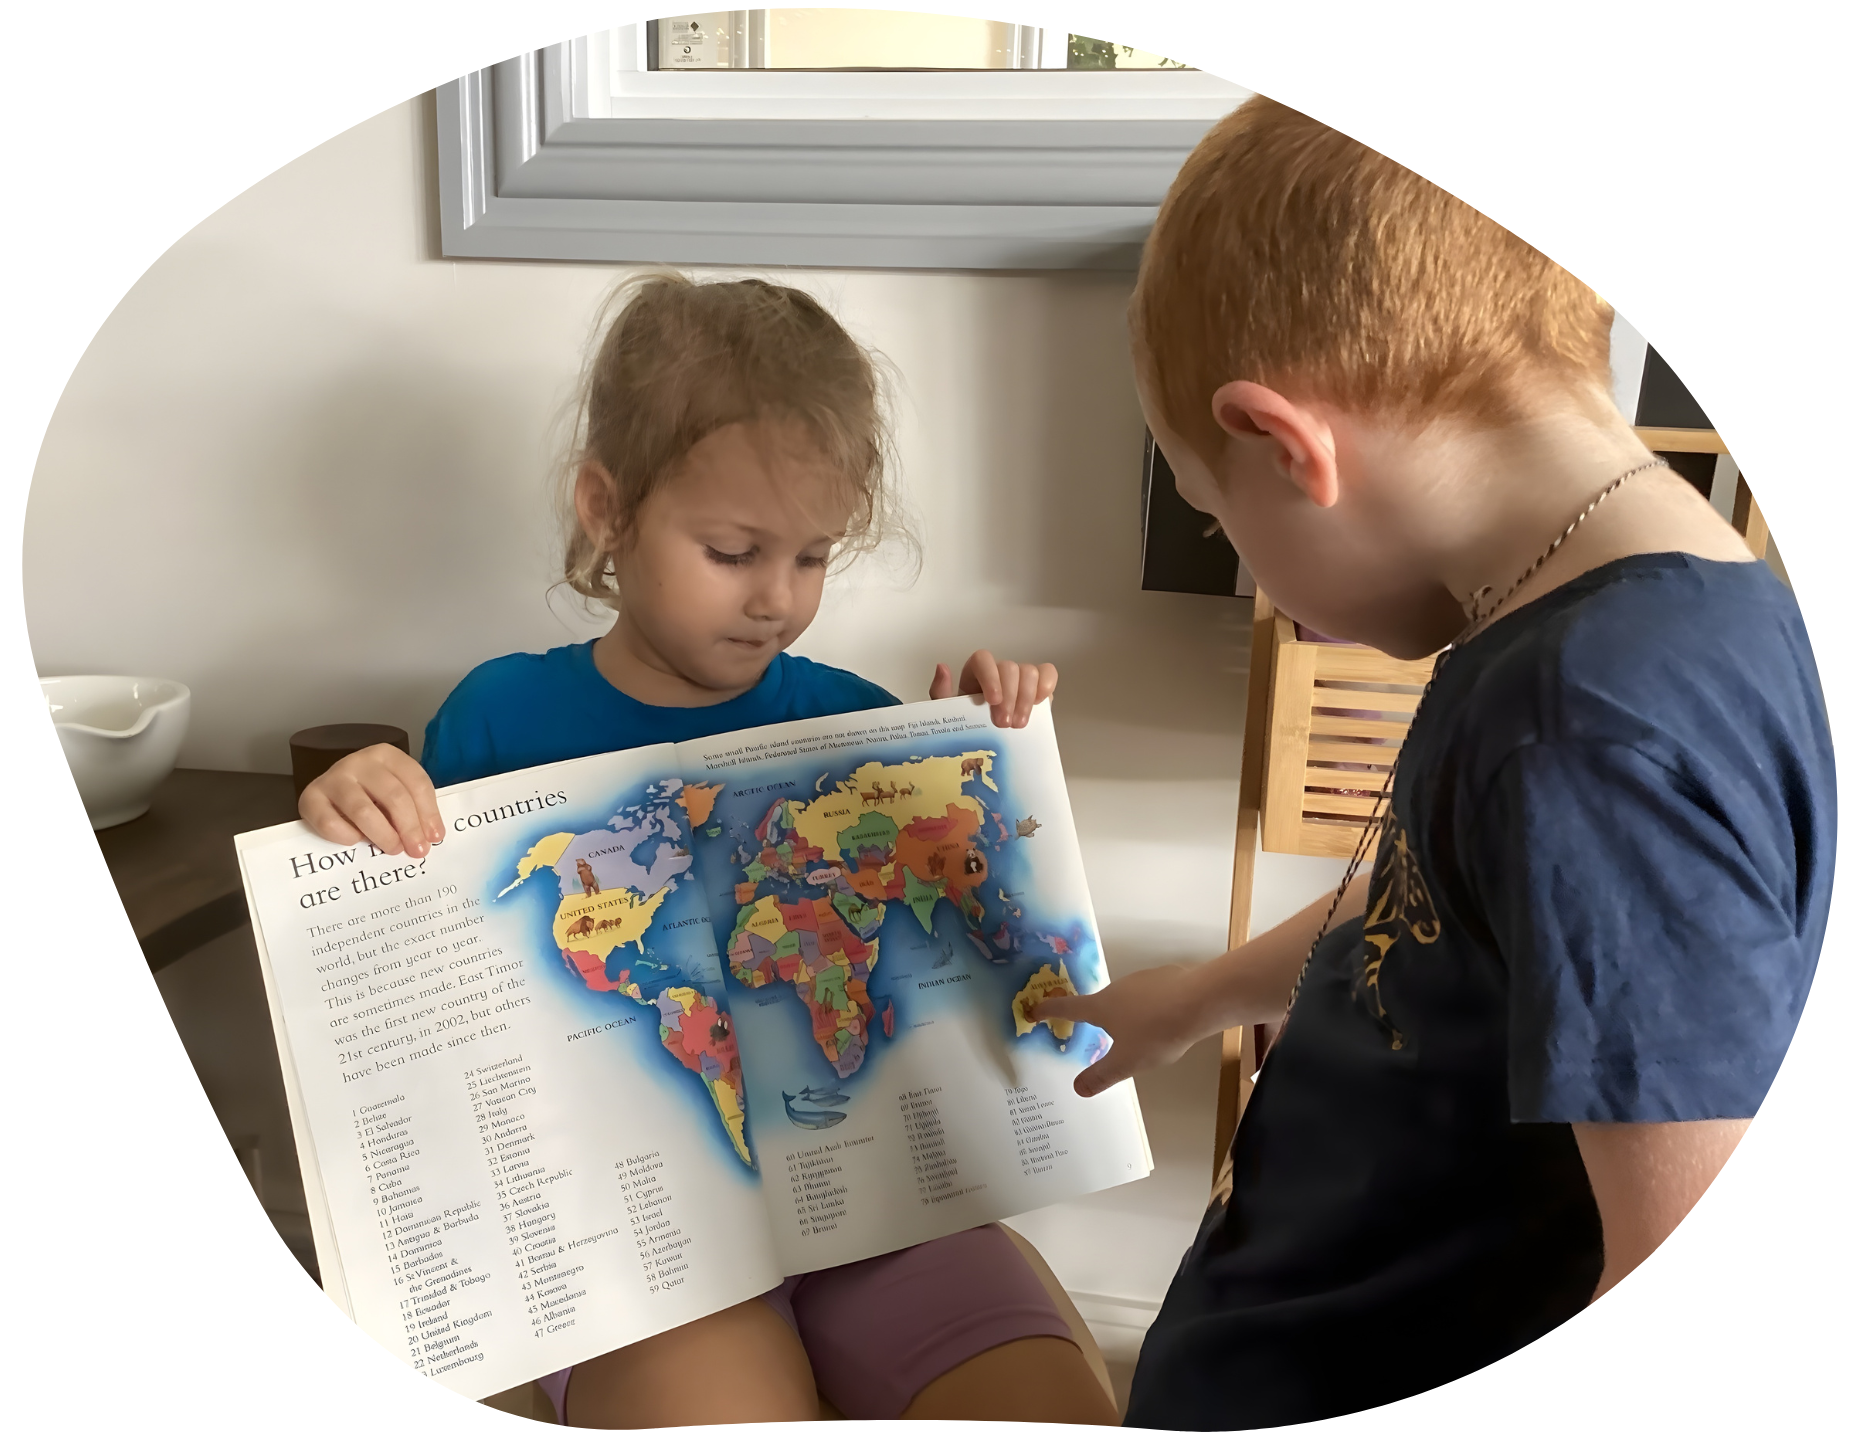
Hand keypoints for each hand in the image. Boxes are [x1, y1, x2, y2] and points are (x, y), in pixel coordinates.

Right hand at [299, 744, 444, 857]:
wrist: (328, 791)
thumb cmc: (370, 793)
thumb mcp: (395, 792)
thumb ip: (413, 809)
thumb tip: (429, 836)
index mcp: (387, 755)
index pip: (416, 782)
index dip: (428, 812)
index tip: (434, 836)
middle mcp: (359, 761)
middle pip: (393, 796)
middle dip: (409, 827)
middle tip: (416, 850)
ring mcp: (332, 778)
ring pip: (363, 810)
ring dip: (382, 834)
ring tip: (393, 848)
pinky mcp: (310, 798)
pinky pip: (330, 822)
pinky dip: (346, 836)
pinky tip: (356, 841)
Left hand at [929, 650, 1057, 727]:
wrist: (987, 746)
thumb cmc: (967, 727)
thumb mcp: (947, 714)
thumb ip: (941, 693)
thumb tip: (942, 668)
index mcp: (975, 674)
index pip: (983, 659)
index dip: (990, 676)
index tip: (993, 701)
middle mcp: (999, 672)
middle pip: (1009, 667)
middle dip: (1010, 697)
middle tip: (1005, 724)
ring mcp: (1020, 678)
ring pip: (1029, 671)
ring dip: (1026, 698)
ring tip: (1019, 724)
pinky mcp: (1038, 687)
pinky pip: (1048, 675)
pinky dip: (1046, 686)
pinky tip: (1040, 705)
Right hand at [1031, 964, 1207, 1097]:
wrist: (1200, 1001)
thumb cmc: (1156, 1032)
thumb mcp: (1127, 1062)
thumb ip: (1101, 1075)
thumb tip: (1077, 1088)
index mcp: (1101, 1007)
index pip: (1066, 1008)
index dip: (1048, 1010)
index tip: (1033, 1009)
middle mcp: (1117, 988)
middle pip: (1100, 1004)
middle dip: (1098, 1019)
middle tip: (1103, 1037)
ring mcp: (1140, 980)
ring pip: (1126, 999)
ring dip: (1127, 1014)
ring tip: (1143, 1034)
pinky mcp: (1164, 977)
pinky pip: (1150, 994)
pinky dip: (1150, 1007)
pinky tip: (1166, 1020)